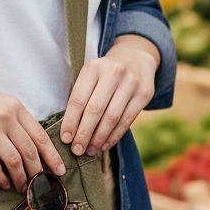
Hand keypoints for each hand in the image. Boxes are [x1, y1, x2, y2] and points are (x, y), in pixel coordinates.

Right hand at [0, 68, 65, 191]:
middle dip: (38, 173)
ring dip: (20, 178)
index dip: (52, 156)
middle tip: (40, 186)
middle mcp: (5, 116)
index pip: (40, 135)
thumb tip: (29, 143)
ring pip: (14, 160)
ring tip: (21, 188)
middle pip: (30, 151)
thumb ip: (13, 117)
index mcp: (14, 106)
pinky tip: (3, 183)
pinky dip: (1, 177)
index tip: (59, 171)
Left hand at [61, 37, 158, 156]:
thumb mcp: (91, 75)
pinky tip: (105, 145)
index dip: (71, 122)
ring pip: (112, 118)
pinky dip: (114, 136)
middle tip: (77, 150)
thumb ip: (81, 97)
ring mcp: (131, 83)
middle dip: (84, 134)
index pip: (78, 99)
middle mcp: (113, 72)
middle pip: (95, 110)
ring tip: (90, 150)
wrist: (135, 58)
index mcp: (94, 67)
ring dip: (99, 138)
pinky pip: (127, 120)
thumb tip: (70, 132)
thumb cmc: (105, 73)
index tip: (65, 139)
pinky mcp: (144, 94)